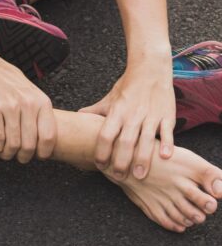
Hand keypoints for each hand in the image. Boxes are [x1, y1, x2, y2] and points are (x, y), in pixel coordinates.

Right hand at [0, 61, 55, 163]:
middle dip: (24, 157)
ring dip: (7, 154)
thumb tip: (45, 141)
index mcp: (42, 102)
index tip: (37, 156)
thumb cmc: (10, 83)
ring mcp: (11, 106)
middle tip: (18, 158)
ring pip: (13, 144)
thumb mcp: (32, 94)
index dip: (43, 152)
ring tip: (4, 153)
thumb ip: (39, 113)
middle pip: (30, 144)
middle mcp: (29, 104)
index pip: (49, 136)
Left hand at [79, 60, 175, 180]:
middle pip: (125, 141)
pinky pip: (167, 131)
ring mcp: (151, 115)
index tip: (100, 165)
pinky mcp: (167, 115)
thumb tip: (78, 115)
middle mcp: (133, 115)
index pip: (106, 134)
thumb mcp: (111, 97)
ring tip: (139, 175)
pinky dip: (166, 143)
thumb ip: (96, 110)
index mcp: (117, 111)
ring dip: (142, 159)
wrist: (150, 68)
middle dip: (122, 161)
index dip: (102, 151)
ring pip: (146, 140)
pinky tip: (165, 156)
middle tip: (120, 176)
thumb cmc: (129, 85)